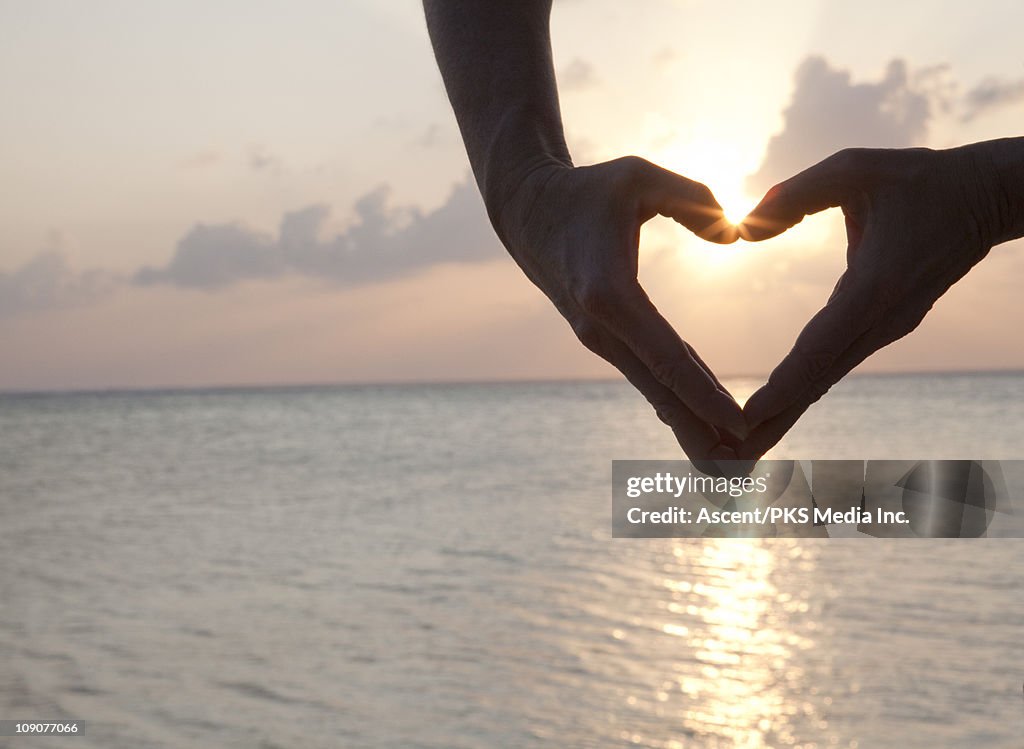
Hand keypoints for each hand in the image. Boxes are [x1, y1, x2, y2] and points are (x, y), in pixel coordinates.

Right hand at [492, 156, 745, 459]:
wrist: (528, 212)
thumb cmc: (588, 191)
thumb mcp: (640, 178)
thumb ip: (695, 201)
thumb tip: (736, 236)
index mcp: (611, 293)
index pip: (668, 355)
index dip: (706, 394)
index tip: (741, 428)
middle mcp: (601, 329)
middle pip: (660, 392)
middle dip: (700, 437)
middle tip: (739, 479)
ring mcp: (599, 339)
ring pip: (654, 393)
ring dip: (689, 431)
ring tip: (728, 471)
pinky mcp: (604, 340)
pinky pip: (648, 377)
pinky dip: (676, 406)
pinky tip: (701, 431)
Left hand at [737, 145, 1017, 458]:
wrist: (989, 199)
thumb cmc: (923, 178)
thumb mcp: (857, 169)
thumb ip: (798, 194)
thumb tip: (745, 226)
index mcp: (874, 287)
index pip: (819, 346)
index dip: (782, 385)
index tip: (746, 419)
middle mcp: (881, 320)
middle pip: (816, 382)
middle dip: (772, 425)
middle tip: (726, 464)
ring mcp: (885, 329)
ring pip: (824, 381)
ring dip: (783, 419)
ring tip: (739, 457)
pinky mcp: (883, 328)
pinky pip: (833, 366)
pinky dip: (801, 394)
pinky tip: (773, 417)